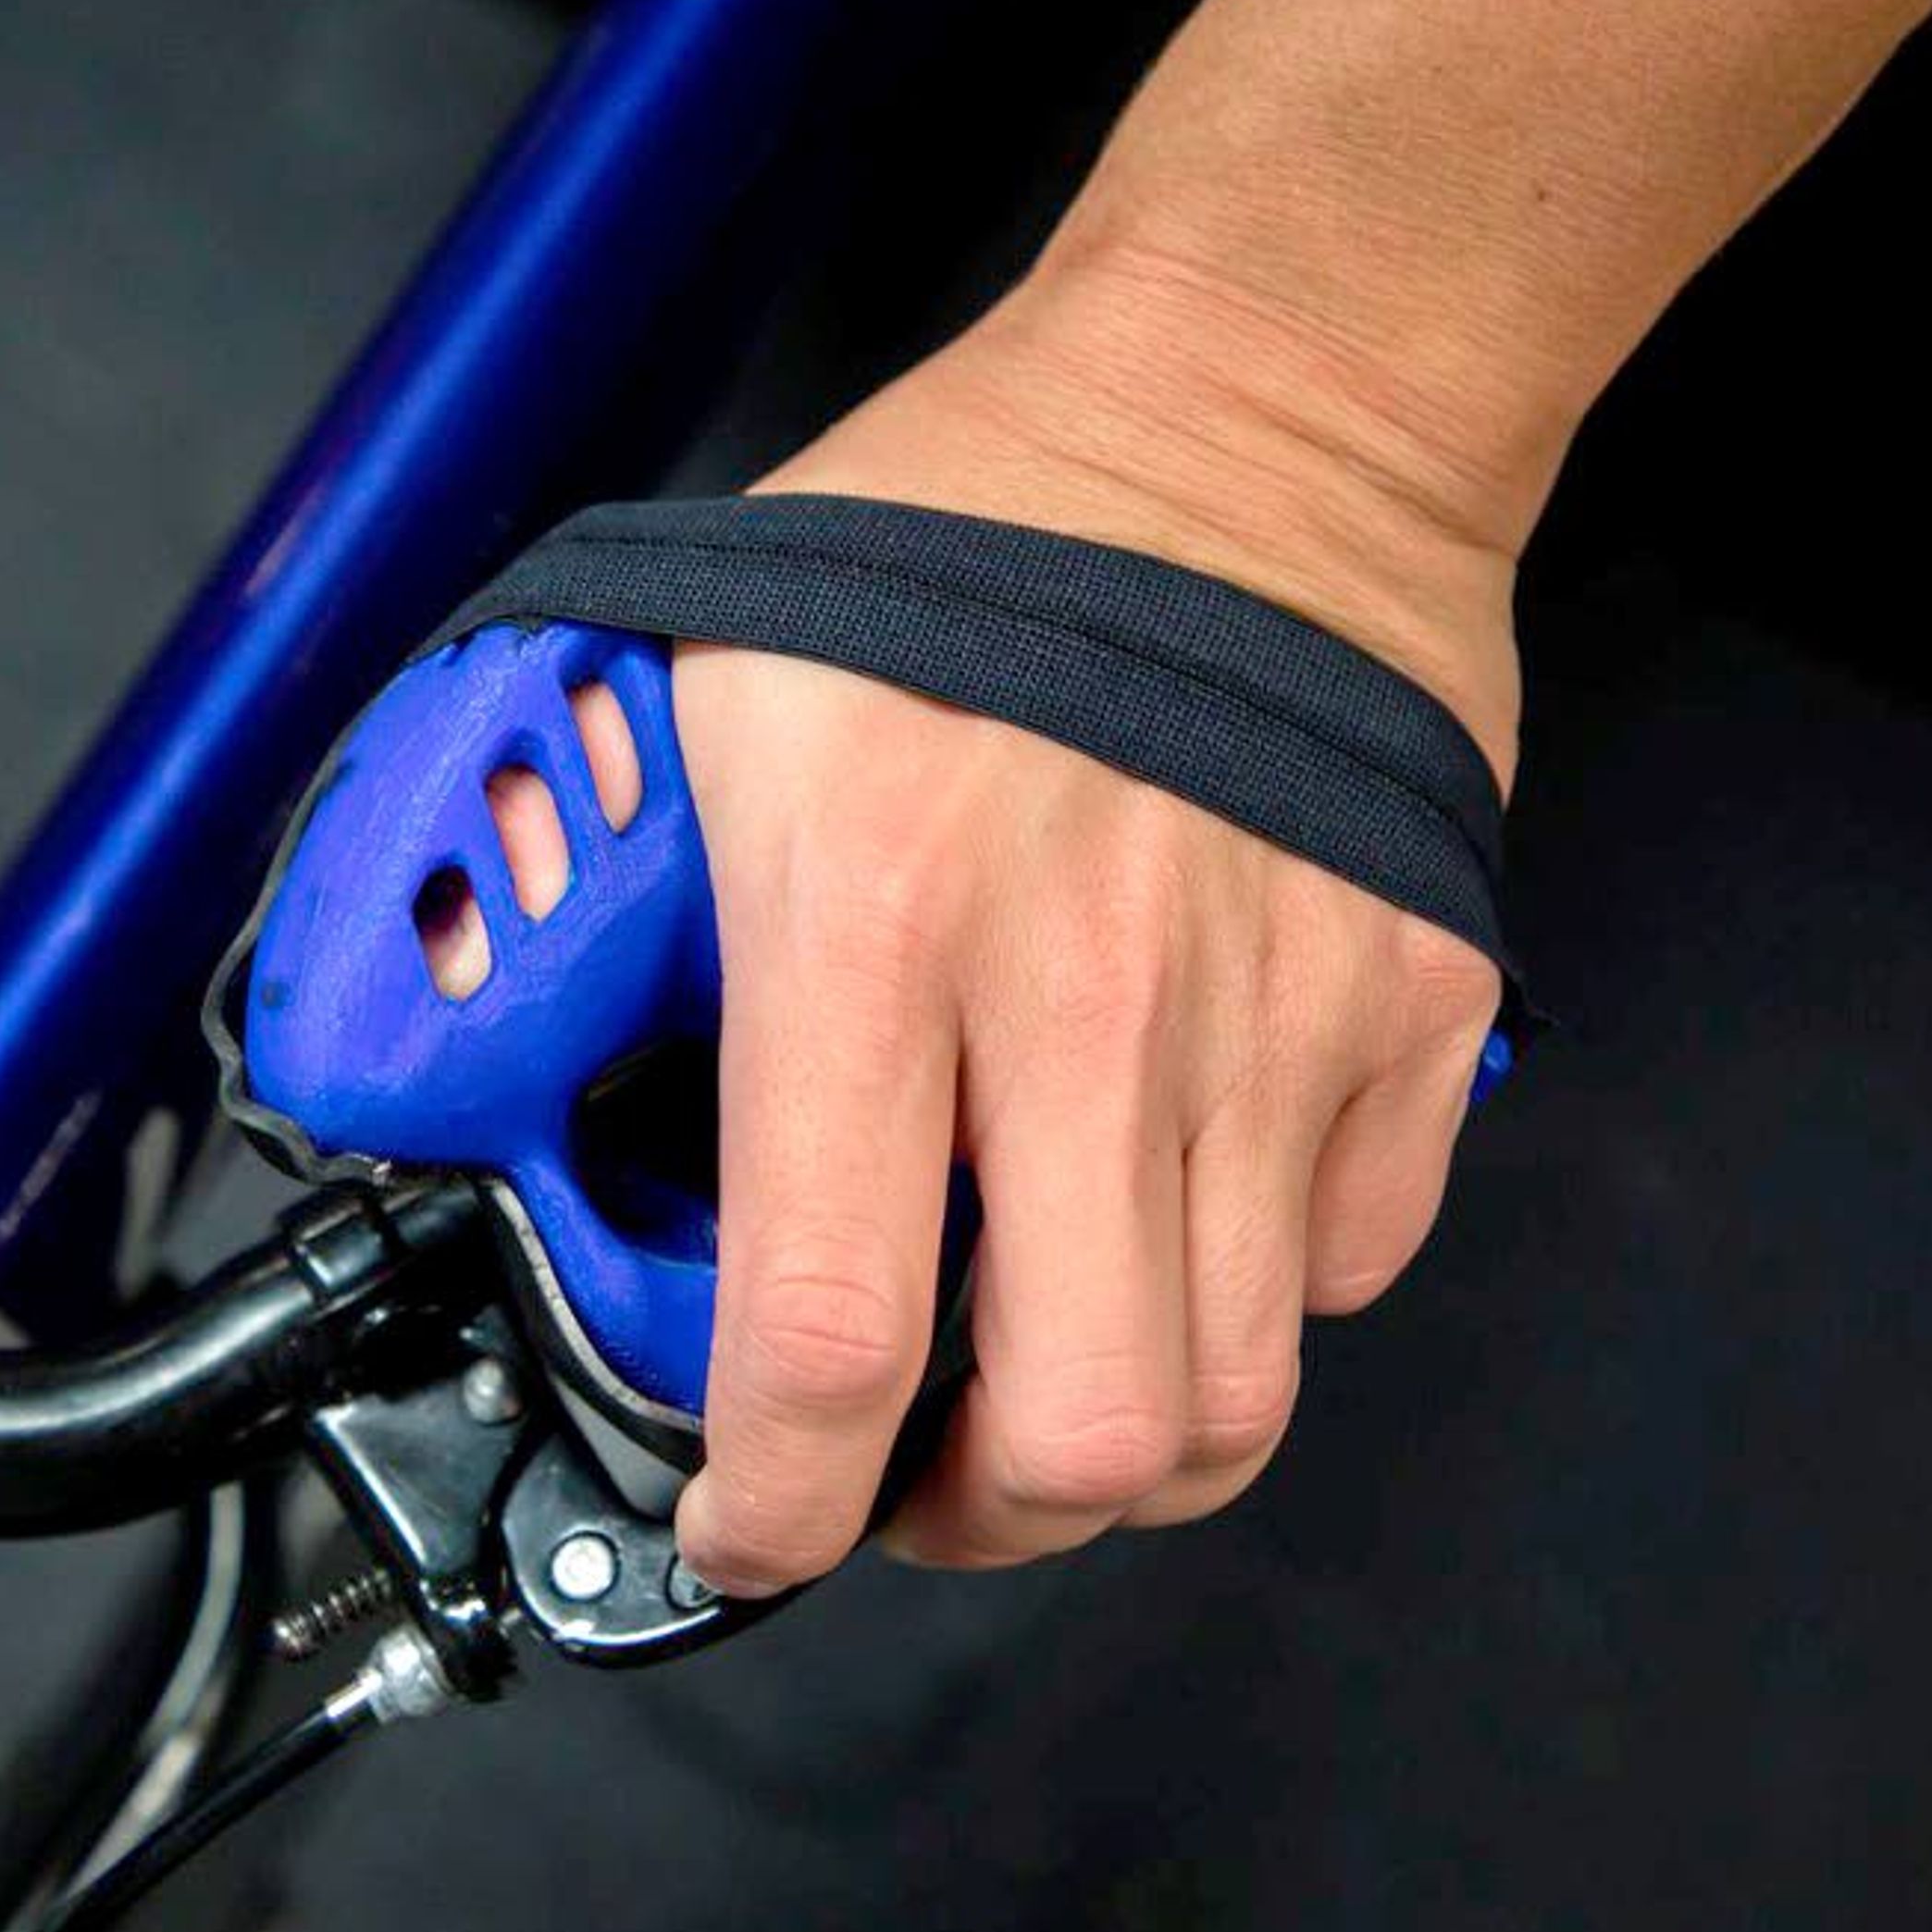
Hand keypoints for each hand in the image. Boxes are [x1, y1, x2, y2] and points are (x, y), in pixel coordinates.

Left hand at [663, 264, 1517, 1588]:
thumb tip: (515, 1051)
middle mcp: (1092, 994)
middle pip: (1082, 1433)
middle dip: (971, 1520)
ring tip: (1034, 1387)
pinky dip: (1253, 1305)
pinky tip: (1168, 1224)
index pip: (829, 1328)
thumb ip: (615, 889)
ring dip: (1116, 1451)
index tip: (736, 1526)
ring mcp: (1281, 1013)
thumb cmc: (961, 536)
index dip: (770, 1498)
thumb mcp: (706, 684)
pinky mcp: (1416, 1006)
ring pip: (1233, 1399)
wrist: (1253, 404)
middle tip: (906, 1477)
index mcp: (876, 917)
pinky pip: (1347, 1270)